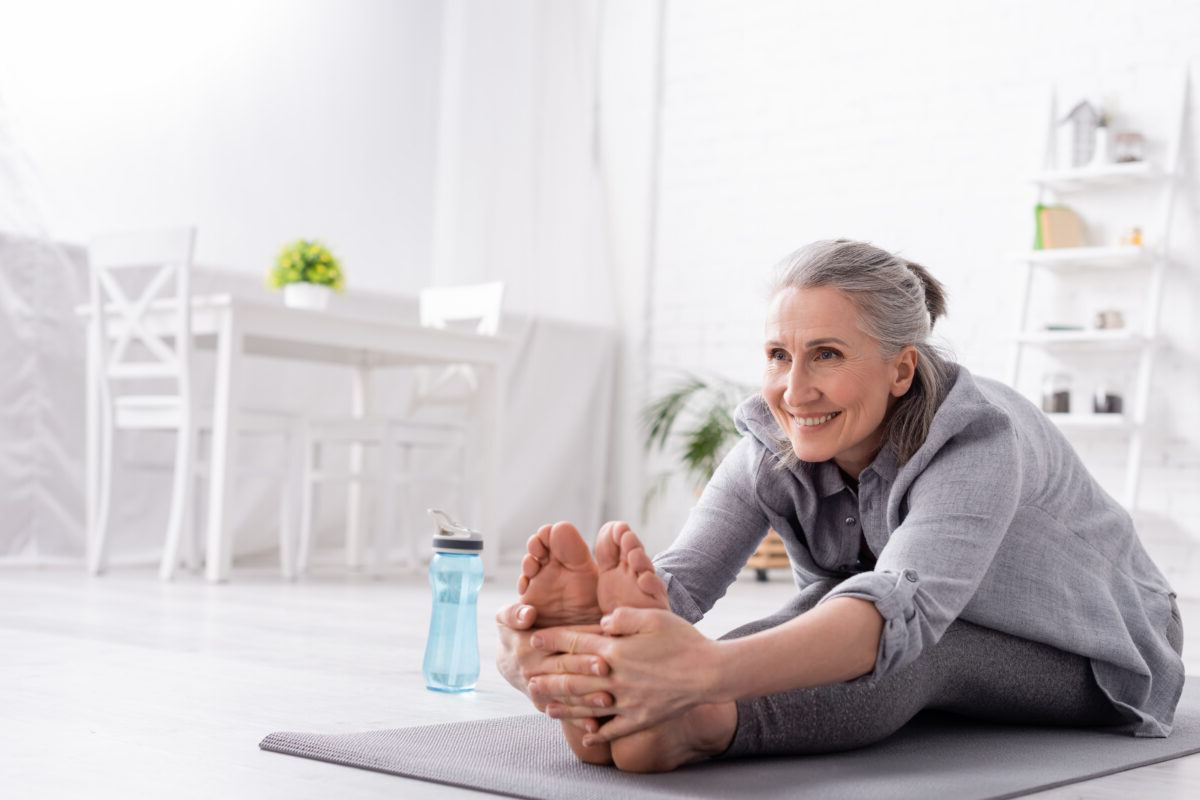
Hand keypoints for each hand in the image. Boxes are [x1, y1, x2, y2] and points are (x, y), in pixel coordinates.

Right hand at [494, 602, 609, 711]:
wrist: (505, 662)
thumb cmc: (513, 632)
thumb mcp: (505, 618)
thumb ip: (515, 614)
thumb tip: (529, 614)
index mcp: (527, 646)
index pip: (560, 641)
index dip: (581, 640)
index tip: (603, 639)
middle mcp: (533, 670)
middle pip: (564, 669)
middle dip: (586, 669)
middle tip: (608, 669)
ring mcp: (538, 691)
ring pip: (565, 695)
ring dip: (585, 699)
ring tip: (608, 700)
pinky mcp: (544, 705)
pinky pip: (561, 713)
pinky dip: (577, 721)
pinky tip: (595, 728)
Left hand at [526, 607, 724, 744]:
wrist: (710, 672)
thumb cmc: (683, 639)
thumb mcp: (653, 617)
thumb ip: (623, 617)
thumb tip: (602, 622)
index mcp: (616, 650)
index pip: (575, 644)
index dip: (552, 641)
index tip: (533, 641)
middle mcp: (616, 677)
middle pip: (573, 677)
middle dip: (548, 677)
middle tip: (527, 679)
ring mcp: (627, 701)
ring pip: (587, 704)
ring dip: (563, 705)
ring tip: (544, 706)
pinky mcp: (641, 718)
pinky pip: (614, 729)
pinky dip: (598, 733)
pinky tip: (586, 734)